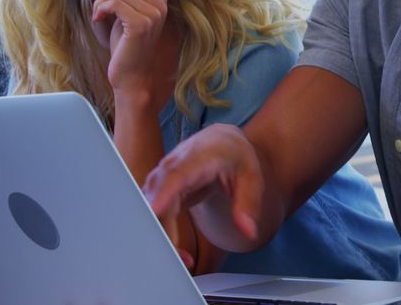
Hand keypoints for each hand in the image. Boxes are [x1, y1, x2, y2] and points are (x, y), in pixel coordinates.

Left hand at [90, 0, 173, 94]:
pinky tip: (98, 20)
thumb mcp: (128, 15)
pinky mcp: (140, 24)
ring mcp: (153, 14)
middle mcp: (160, 6)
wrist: (130, 76)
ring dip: (100, 0)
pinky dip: (99, 9)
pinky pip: (113, 2)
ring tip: (99, 14)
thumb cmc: (125, 47)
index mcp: (160, 2)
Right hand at [143, 123, 265, 252]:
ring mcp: (163, 177)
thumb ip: (248, 204)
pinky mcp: (158, 189)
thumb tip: (249, 232)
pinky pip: (152, 213)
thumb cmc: (235, 156)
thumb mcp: (251, 177)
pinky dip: (162, 234)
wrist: (221, 141)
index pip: (177, 174)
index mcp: (199, 156)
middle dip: (163, 229)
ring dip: (162, 235)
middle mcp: (173, 165)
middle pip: (157, 196)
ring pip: (149, 208)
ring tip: (184, 260)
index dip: (164, 192)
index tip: (154, 210)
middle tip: (182, 258)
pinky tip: (177, 252)